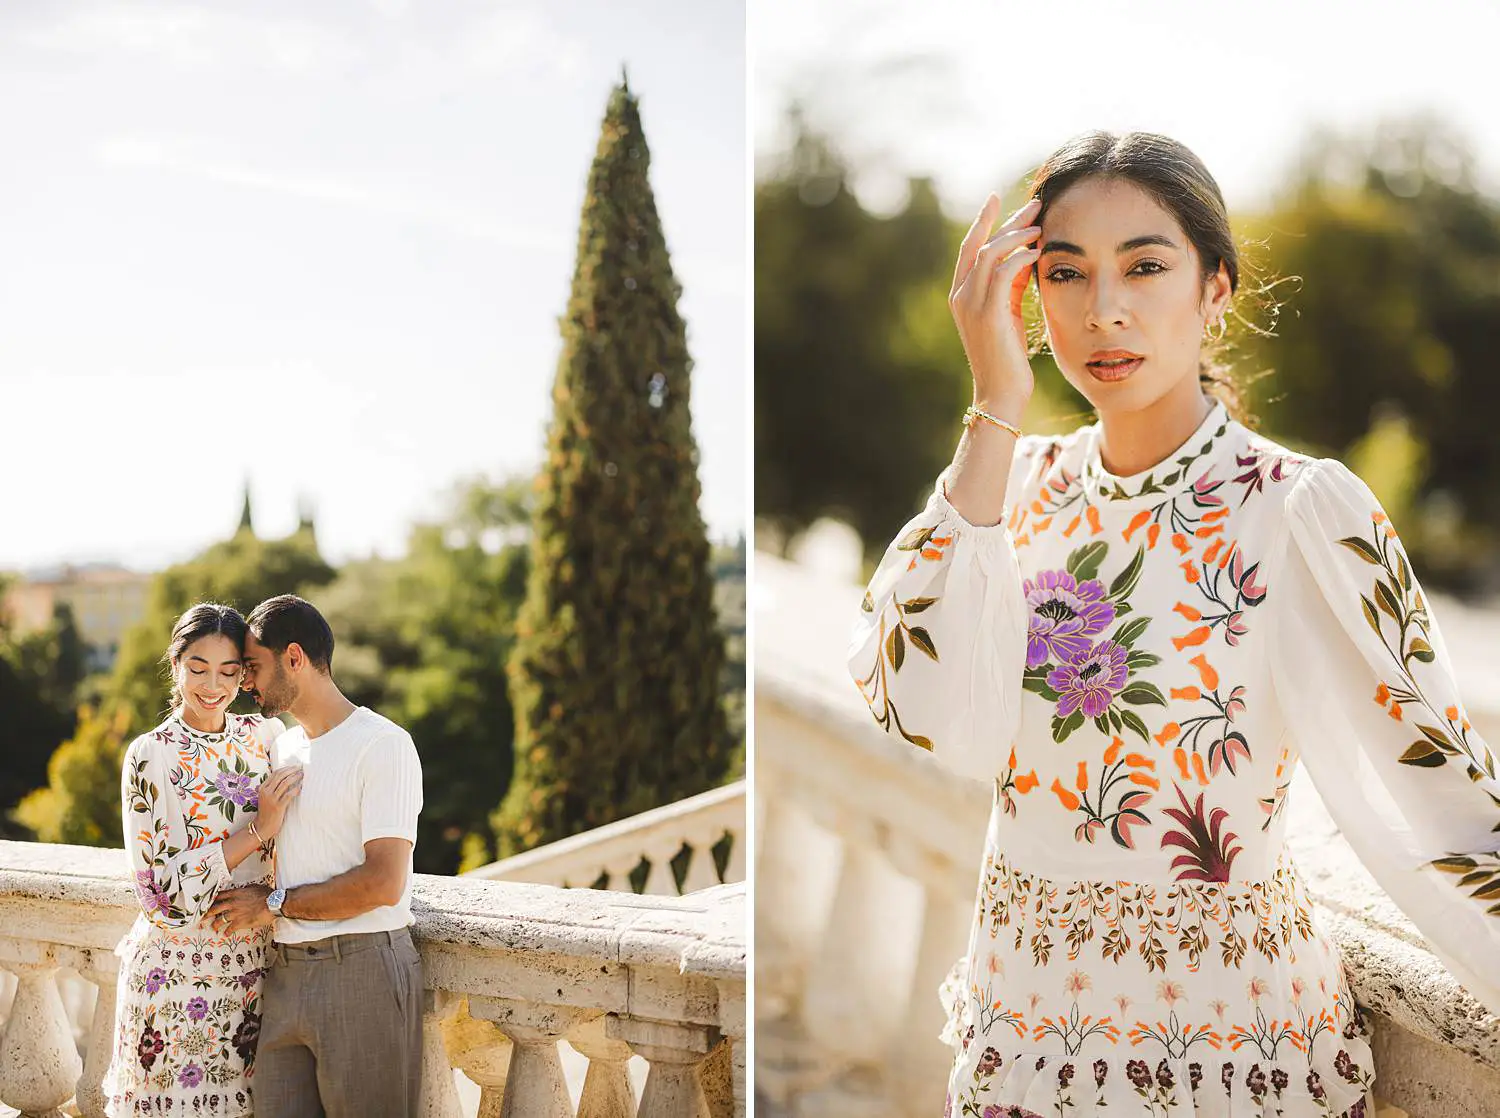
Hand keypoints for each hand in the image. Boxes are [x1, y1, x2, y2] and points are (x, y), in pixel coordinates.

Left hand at [206, 885, 274, 935]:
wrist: (272, 904)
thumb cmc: (266, 895)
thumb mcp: (254, 887)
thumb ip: (246, 889)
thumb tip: (244, 890)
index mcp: (236, 893)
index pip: (220, 895)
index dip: (212, 899)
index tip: (208, 902)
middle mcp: (232, 903)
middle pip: (215, 908)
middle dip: (207, 913)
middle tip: (203, 917)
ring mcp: (235, 913)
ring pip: (219, 920)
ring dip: (215, 925)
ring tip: (213, 927)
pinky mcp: (239, 922)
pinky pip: (230, 928)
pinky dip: (227, 932)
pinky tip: (226, 934)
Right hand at [254, 764, 303, 838]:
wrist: (262, 827)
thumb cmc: (267, 811)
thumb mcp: (266, 797)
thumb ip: (272, 788)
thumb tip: (286, 777)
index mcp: (262, 788)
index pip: (275, 773)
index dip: (286, 768)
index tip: (295, 766)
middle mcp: (266, 792)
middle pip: (281, 776)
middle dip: (292, 770)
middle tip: (301, 768)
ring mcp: (271, 799)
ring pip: (285, 783)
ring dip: (295, 777)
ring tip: (302, 775)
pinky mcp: (278, 807)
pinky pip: (289, 795)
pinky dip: (296, 789)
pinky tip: (301, 787)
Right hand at [949, 194, 1040, 418]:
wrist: (1000, 393)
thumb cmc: (1007, 357)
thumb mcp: (1007, 313)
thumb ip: (1011, 285)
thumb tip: (1027, 254)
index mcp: (961, 295)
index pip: (969, 248)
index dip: (983, 221)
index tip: (998, 198)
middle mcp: (961, 296)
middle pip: (980, 244)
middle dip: (1007, 220)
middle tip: (1034, 205)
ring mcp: (971, 305)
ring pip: (991, 253)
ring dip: (1018, 235)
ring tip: (1041, 226)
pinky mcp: (988, 314)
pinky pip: (1003, 272)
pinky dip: (1021, 257)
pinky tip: (1038, 252)